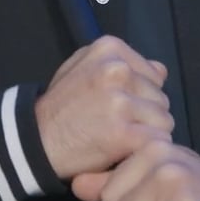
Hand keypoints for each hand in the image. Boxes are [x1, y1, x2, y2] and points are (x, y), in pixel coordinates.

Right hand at [34, 35, 172, 178]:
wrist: (35, 139)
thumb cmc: (61, 105)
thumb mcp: (82, 68)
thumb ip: (121, 64)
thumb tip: (161, 69)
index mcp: (110, 49)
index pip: (154, 74)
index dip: (140, 95)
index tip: (118, 106)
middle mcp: (117, 69)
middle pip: (161, 97)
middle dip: (145, 115)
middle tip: (118, 126)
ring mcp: (121, 101)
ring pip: (164, 120)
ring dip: (147, 133)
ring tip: (120, 138)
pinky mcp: (124, 133)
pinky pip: (158, 140)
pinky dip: (144, 150)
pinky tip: (124, 151)